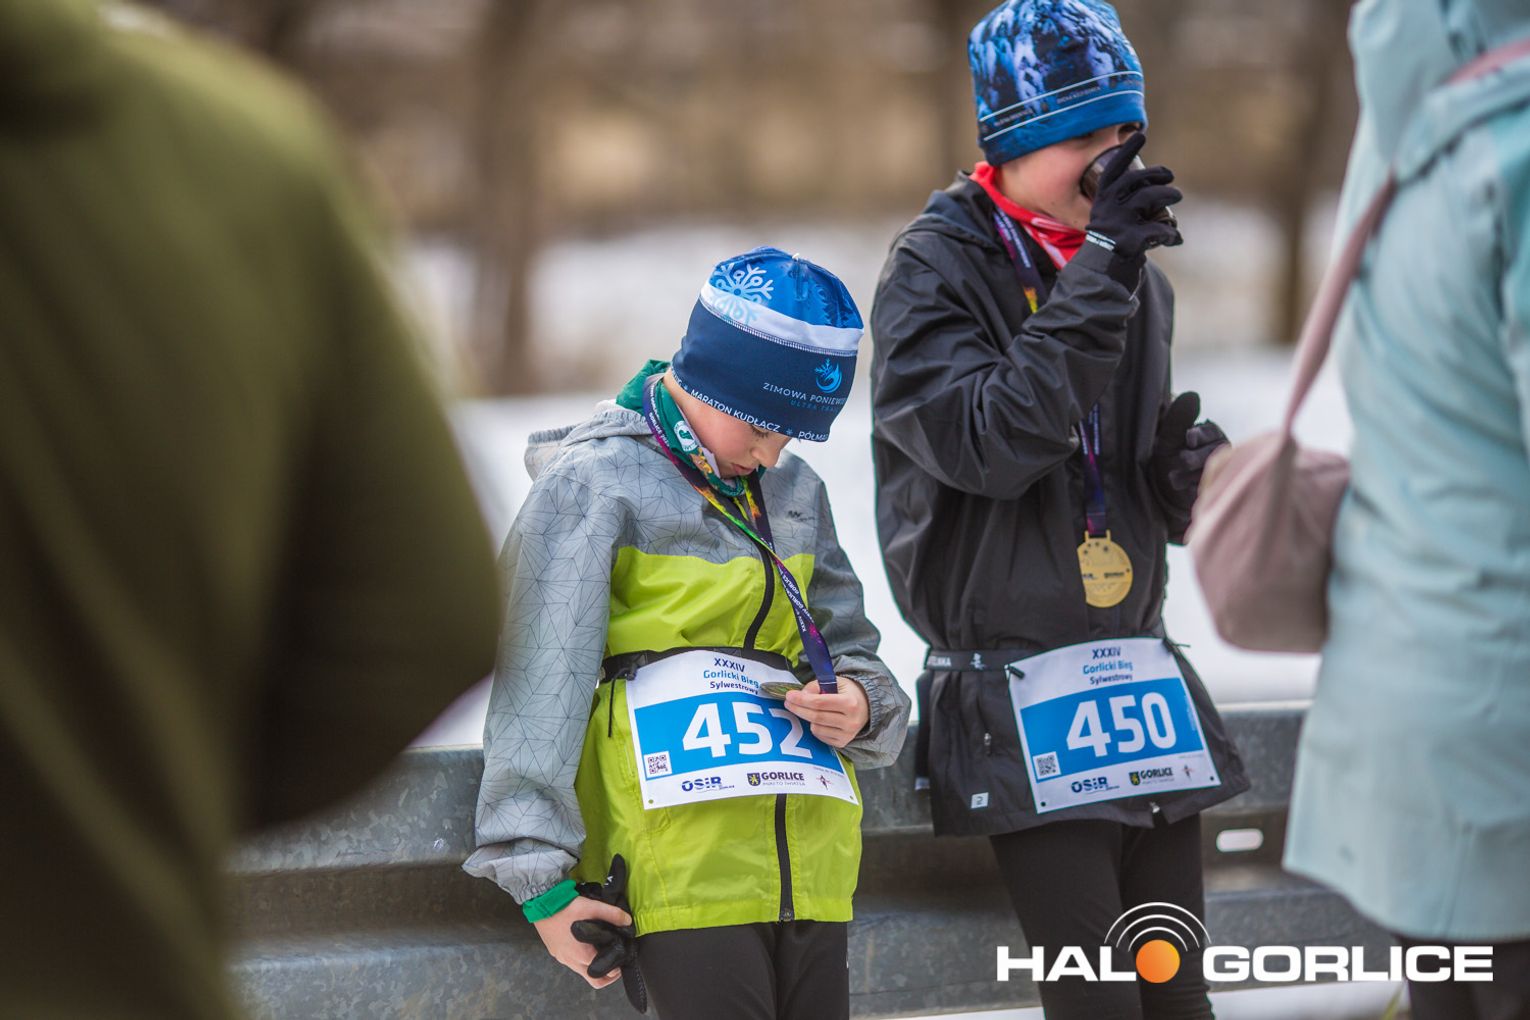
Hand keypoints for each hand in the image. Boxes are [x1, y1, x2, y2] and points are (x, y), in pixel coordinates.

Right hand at [532, 894, 631, 988]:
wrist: (541, 902)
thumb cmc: (566, 907)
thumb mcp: (593, 907)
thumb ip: (612, 914)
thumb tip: (628, 921)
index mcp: (582, 954)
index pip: (602, 975)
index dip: (615, 971)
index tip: (621, 962)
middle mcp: (571, 960)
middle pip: (592, 979)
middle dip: (606, 974)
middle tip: (614, 962)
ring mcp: (562, 958)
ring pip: (581, 971)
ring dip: (592, 966)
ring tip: (601, 950)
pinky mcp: (555, 952)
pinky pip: (571, 962)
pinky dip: (581, 959)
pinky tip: (585, 945)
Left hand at [783, 678, 868, 746]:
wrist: (866, 707)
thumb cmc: (848, 692)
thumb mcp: (835, 682)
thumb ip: (817, 686)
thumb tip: (801, 696)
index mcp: (850, 703)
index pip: (819, 703)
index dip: (802, 700)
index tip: (789, 695)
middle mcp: (850, 721)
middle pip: (816, 717)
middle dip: (798, 709)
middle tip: (788, 702)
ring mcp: (847, 734)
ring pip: (816, 728)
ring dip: (807, 718)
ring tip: (808, 709)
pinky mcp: (842, 742)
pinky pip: (820, 736)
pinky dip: (815, 727)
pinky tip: (818, 719)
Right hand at [1085, 132, 1182, 262]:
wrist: (1098, 277)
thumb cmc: (1107, 248)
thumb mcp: (1108, 223)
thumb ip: (1124, 208)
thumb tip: (1155, 193)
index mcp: (1102, 201)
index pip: (1114, 170)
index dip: (1127, 152)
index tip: (1140, 135)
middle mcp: (1108, 208)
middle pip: (1136, 180)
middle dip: (1157, 174)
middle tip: (1170, 176)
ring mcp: (1118, 223)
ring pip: (1149, 197)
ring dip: (1168, 195)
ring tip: (1177, 196)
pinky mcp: (1130, 240)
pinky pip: (1159, 229)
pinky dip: (1170, 234)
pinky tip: (1174, 239)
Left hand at [1150, 391, 1227, 509]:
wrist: (1161, 487)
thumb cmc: (1166, 455)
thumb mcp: (1168, 435)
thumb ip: (1179, 417)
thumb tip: (1193, 395)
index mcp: (1210, 432)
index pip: (1210, 432)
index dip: (1199, 435)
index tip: (1189, 439)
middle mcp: (1220, 449)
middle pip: (1212, 453)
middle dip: (1191, 459)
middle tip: (1179, 460)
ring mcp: (1221, 469)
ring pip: (1210, 472)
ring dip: (1188, 476)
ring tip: (1173, 477)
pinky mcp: (1216, 487)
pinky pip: (1209, 489)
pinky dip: (1193, 489)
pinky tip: (1184, 488)